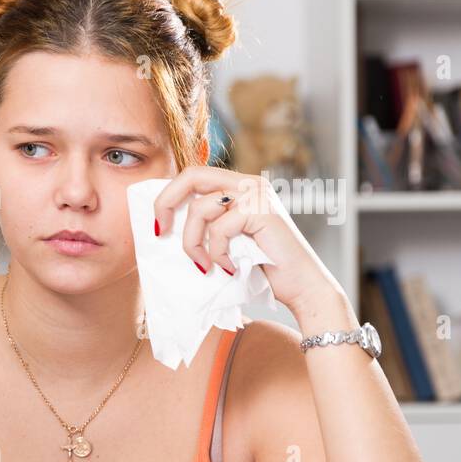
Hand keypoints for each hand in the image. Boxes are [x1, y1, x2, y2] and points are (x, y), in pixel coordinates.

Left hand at [153, 166, 345, 316]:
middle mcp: (248, 183)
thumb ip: (204, 225)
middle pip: (192, 175)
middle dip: (167, 203)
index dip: (168, 196)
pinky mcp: (262, 212)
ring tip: (204, 266)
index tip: (159, 226)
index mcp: (238, 186)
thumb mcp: (225, 241)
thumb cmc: (261, 267)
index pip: (193, 175)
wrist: (301, 286)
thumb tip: (162, 224)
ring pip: (201, 208)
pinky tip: (228, 268)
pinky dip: (217, 253)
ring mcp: (257, 195)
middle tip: (161, 233)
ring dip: (193, 243)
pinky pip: (220, 228)